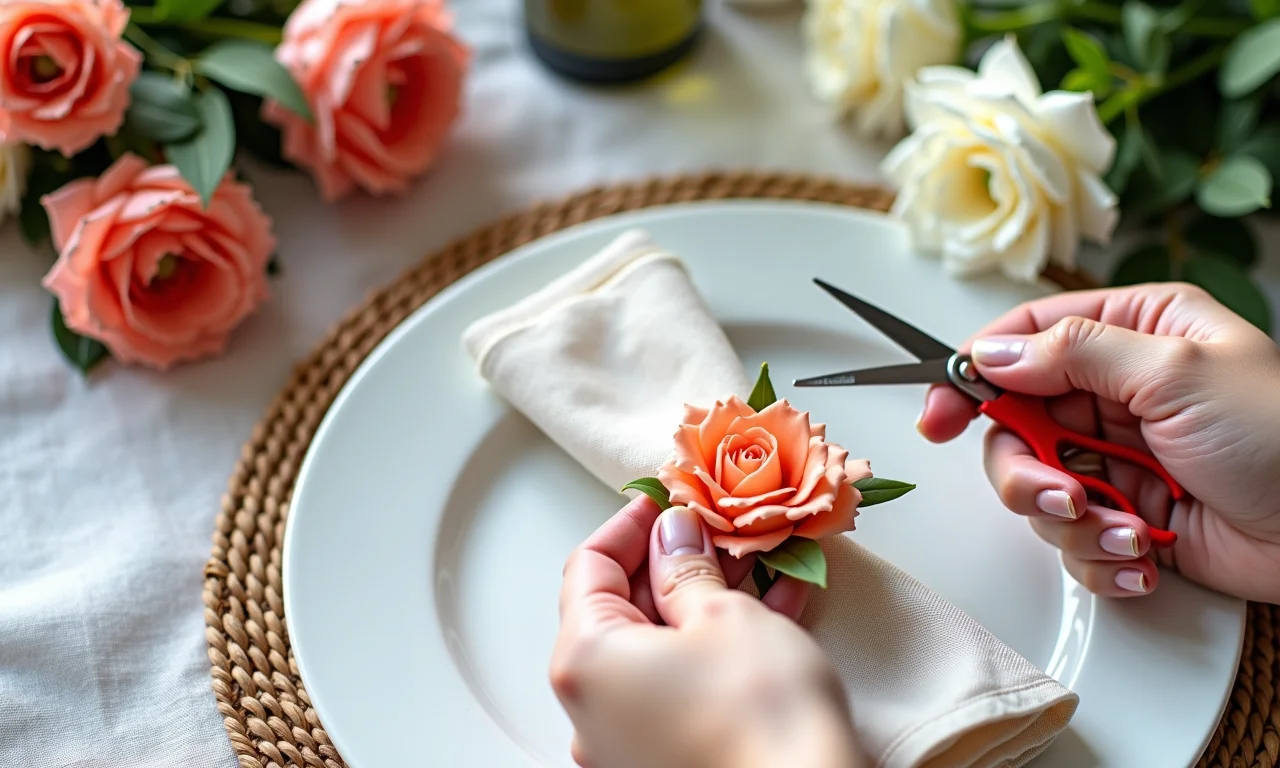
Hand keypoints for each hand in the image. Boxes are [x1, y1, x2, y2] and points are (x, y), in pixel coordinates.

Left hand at [551, 498, 863, 767]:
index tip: (665, 499)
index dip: (630, 525)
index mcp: (586, 661)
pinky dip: (716, 651)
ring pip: (659, 649)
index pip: (588, 568)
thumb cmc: (760, 716)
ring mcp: (627, 744)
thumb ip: (687, 568)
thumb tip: (673, 534)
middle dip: (674, 563)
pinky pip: (683, 688)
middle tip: (720, 531)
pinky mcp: (669, 761)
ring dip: (704, 603)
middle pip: (621, 610)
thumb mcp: (724, 615)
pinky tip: (772, 615)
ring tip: (758, 566)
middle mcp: (592, 709)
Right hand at [919, 282, 1279, 602]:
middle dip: (1027, 471)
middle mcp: (1118, 394)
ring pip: (1035, 488)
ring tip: (1126, 531)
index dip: (971, 374)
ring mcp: (1119, 458)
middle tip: (1060, 493)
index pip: (1024, 338)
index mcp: (1133, 334)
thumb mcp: (1177, 372)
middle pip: (1014, 425)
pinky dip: (1101, 556)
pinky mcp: (1127, 517)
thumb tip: (993, 351)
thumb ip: (1073, 352)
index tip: (940, 413)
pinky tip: (1144, 553)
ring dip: (1073, 520)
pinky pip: (1072, 538)